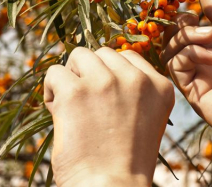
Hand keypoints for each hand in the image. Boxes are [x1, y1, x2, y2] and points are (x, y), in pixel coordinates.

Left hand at [44, 47, 173, 186]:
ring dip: (72, 77)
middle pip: (103, 53)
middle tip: (89, 103)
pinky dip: (52, 91)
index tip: (106, 99)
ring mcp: (107, 82)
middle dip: (91, 72)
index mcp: (159, 86)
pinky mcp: (76, 92)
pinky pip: (55, 73)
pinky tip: (59, 112)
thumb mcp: (146, 117)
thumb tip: (100, 65)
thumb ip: (133, 89)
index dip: (111, 74)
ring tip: (73, 105)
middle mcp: (136, 79)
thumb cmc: (125, 159)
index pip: (128, 57)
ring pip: (79, 55)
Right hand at [161, 0, 211, 185]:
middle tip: (193, 18)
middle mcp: (208, 67)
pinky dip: (190, 53)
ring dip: (186, 36)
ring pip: (172, 53)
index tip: (195, 9)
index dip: (188, 20)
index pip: (193, 34)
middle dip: (181, 26)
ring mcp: (201, 80)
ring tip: (210, 35)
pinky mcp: (194, 94)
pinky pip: (177, 66)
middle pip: (176, 42)